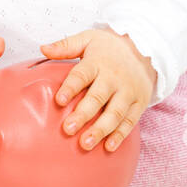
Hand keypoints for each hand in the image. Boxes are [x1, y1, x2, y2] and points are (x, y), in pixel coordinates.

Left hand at [39, 28, 157, 151]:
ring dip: (100, 129)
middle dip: (83, 114)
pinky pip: (130, 121)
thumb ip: (65, 46)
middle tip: (68, 129)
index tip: (59, 100)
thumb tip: (42, 48)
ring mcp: (128, 92)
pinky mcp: (139, 103)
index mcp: (98, 62)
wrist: (144, 49)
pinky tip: (108, 147)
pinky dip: (120, 135)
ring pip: (115, 113)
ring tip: (86, 143)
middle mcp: (114, 78)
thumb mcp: (88, 39)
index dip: (71, 87)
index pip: (82, 74)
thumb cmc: (109, 47)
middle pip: (98, 97)